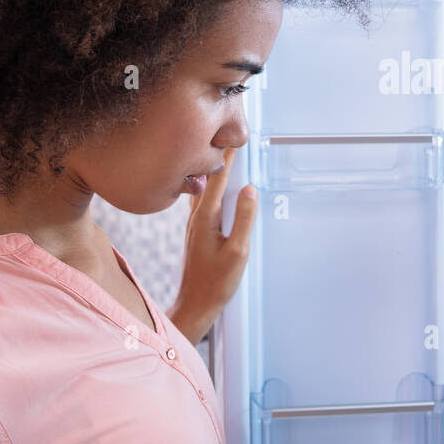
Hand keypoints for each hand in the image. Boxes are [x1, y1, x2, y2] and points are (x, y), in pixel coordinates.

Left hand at [172, 147, 257, 340]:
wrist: (194, 306)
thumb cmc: (215, 283)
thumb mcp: (238, 252)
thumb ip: (244, 219)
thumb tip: (250, 190)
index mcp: (205, 218)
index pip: (217, 179)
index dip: (227, 157)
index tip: (236, 137)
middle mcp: (195, 217)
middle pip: (208, 179)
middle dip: (220, 158)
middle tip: (232, 138)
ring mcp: (194, 225)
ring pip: (204, 189)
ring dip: (215, 172)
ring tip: (226, 157)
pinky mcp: (196, 233)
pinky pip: (204, 201)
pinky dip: (212, 188)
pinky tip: (216, 189)